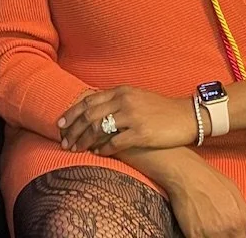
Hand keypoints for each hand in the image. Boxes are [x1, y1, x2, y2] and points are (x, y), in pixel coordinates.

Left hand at [58, 86, 202, 154]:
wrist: (185, 116)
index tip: (60, 124)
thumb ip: (116, 100)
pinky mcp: (141, 133)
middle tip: (63, 142)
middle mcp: (124, 101)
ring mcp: (132, 116)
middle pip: (89, 115)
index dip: (71, 113)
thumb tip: (93, 110)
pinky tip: (96, 154)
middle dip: (73, 129)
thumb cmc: (160, 108)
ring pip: (98, 129)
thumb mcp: (136, 97)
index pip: (89, 101)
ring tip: (75, 150)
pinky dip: (102, 149)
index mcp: (121, 91)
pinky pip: (114, 143)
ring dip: (83, 141)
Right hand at [167, 160, 245, 237]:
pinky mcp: (196, 237)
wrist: (186, 173)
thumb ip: (243, 216)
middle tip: (223, 232)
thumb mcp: (234, 193)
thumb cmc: (208, 178)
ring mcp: (214, 234)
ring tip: (211, 230)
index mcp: (244, 218)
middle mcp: (232, 228)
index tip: (240, 237)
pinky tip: (201, 230)